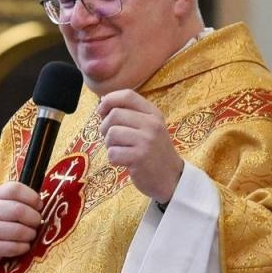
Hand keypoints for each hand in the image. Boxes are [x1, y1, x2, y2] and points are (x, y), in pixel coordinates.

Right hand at [0, 181, 42, 272]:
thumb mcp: (3, 204)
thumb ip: (20, 200)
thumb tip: (42, 204)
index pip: (15, 189)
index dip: (32, 197)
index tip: (39, 205)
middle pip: (18, 210)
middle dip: (34, 219)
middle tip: (37, 223)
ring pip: (18, 231)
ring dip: (30, 234)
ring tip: (30, 235)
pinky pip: (13, 247)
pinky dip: (23, 247)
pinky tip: (23, 246)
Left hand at [99, 89, 181, 204]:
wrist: (170, 177)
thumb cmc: (151, 151)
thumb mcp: (146, 128)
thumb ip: (127, 115)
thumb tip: (101, 103)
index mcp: (153, 113)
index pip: (127, 95)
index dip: (109, 100)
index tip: (101, 111)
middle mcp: (152, 124)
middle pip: (114, 114)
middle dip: (105, 128)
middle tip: (113, 139)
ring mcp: (147, 140)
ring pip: (111, 134)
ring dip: (110, 145)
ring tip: (121, 150)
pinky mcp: (140, 157)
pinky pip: (113, 153)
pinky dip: (114, 159)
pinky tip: (125, 162)